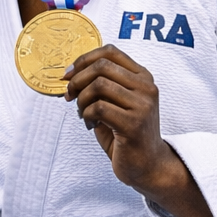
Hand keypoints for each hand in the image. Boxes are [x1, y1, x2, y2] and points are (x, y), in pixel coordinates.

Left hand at [65, 46, 216, 216]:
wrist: (147, 165)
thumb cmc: (126, 133)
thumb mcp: (115, 102)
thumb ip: (100, 84)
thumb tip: (69, 73)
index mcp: (142, 77)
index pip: (110, 52)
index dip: (84, 59)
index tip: (68, 75)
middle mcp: (146, 87)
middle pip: (102, 66)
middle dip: (77, 80)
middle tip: (69, 96)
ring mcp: (143, 105)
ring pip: (99, 85)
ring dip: (82, 100)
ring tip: (83, 114)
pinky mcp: (134, 124)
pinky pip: (99, 108)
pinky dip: (86, 115)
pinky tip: (91, 125)